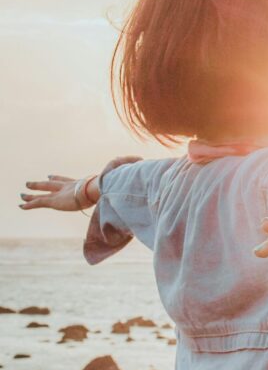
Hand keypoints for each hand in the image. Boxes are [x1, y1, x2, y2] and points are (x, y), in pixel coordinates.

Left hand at [19, 155, 141, 211]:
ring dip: (33, 193)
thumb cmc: (117, 183)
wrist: (107, 186)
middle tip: (37, 181)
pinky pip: (40, 203)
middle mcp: (71, 186)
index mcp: (83, 183)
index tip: (52, 175)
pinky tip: (21, 206)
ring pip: (44, 192)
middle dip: (46, 182)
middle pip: (55, 183)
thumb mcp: (124, 178)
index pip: (70, 180)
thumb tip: (143, 164)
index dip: (61, 178)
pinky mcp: (58, 200)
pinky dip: (30, 204)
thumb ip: (130, 172)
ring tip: (21, 195)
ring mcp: (63, 193)